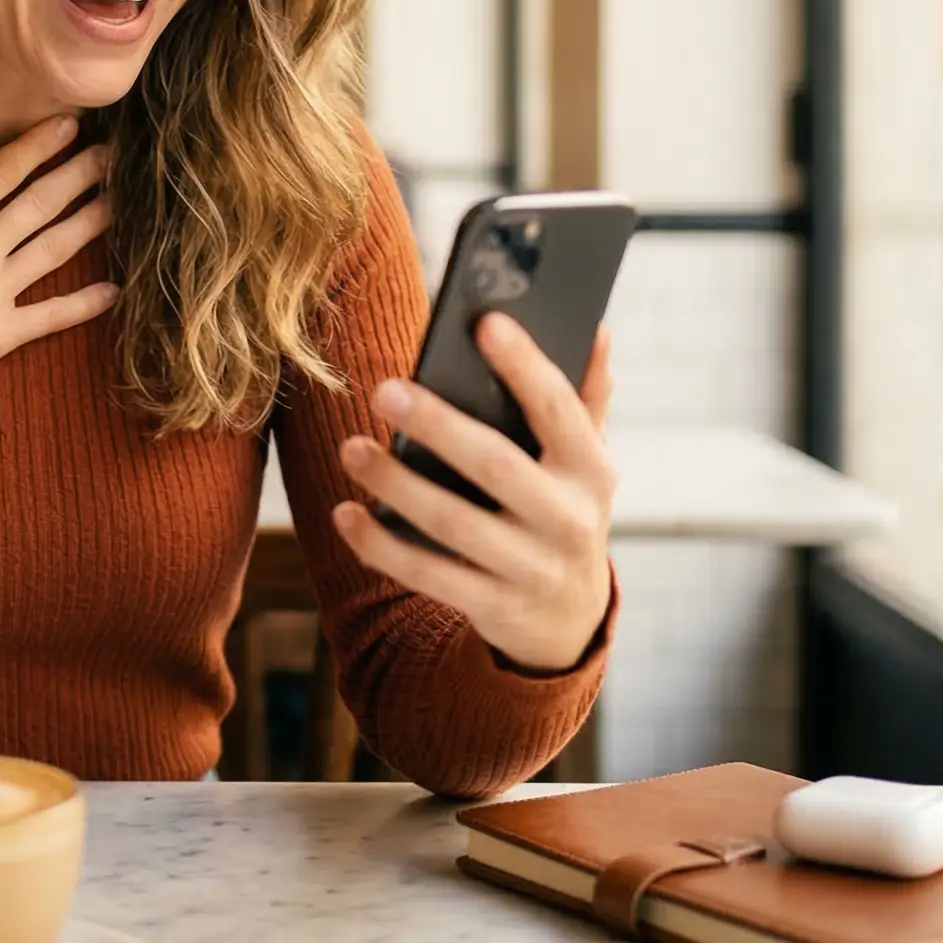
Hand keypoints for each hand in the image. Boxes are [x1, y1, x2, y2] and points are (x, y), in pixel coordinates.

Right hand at [0, 115, 118, 402]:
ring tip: (118, 203)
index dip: (38, 145)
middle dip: (77, 175)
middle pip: (39, 204)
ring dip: (89, 224)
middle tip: (111, 155)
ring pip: (54, 250)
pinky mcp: (2, 332)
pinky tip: (113, 291)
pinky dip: (84, 304)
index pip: (2, 172)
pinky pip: (52, 315)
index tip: (70, 124)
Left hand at [329, 315, 616, 673]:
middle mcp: (568, 519)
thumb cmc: (563, 510)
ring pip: (454, 524)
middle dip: (439, 426)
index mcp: (591, 469)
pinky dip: (382, 546)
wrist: (570, 620)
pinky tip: (347, 513)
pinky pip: (429, 575)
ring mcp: (532, 568)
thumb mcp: (586, 461)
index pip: (559, 409)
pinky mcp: (494, 606)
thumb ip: (586, 397)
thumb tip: (595, 327)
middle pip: (496, 465)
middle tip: (385, 390)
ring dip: (397, 485)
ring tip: (352, 449)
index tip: (486, 322)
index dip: (525, 366)